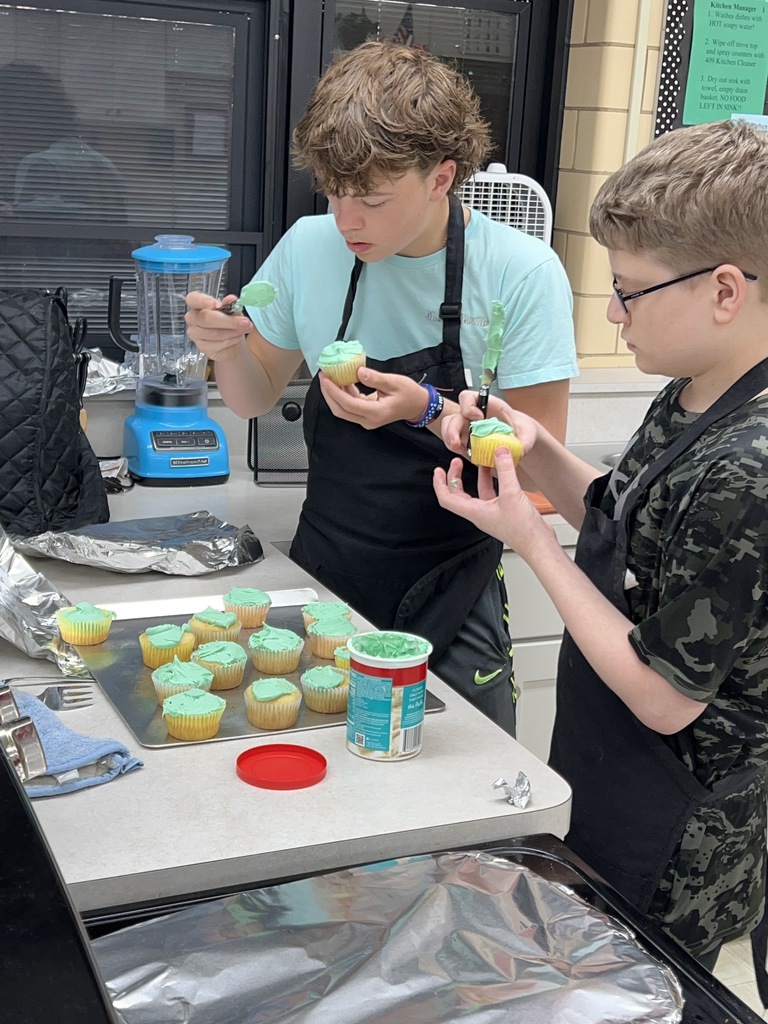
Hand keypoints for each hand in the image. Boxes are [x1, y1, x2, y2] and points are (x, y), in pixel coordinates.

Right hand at [185, 291, 252, 361]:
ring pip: (214, 333)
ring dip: (233, 331)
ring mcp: (195, 333)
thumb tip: (231, 299)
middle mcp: (192, 318)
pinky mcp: (202, 347)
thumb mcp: (232, 310)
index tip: (214, 304)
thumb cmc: (228, 321)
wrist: (231, 340)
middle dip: (229, 321)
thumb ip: (230, 305)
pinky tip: (237, 337)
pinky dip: (231, 340)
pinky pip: (218, 344)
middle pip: (206, 318)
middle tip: (245, 322)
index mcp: (197, 303)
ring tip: (245, 329)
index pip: (193, 299)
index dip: (202, 301)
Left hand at [319, 366, 431, 429]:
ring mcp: (366, 419)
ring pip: (343, 410)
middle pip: (340, 410)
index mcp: (376, 412)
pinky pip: (349, 407)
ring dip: (334, 395)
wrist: (417, 405)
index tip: (325, 379)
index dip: (334, 392)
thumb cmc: (409, 394)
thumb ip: (375, 378)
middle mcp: (368, 420)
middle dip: (328, 394)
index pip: (349, 404)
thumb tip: (358, 372)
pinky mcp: (365, 415)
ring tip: (328, 377)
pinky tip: (340, 381)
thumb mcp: (394, 382)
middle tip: (323, 376)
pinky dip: (342, 395)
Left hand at [433, 446, 549, 556]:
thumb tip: (500, 451)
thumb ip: (505, 471)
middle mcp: (479, 513)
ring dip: (476, 476)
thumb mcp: (512, 494)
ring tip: (479, 460)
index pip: (447, 499)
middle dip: (456, 477)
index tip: (438, 470)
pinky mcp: (503, 511)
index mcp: (474, 512)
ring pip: (477, 492)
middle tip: (457, 462)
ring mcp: (491, 512)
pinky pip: (492, 493)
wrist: (538, 544)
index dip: (439, 484)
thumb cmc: (523, 529)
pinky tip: (498, 471)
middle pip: (459, 495)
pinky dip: (492, 480)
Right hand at [439, 391, 537, 456]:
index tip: (478, 417)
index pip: (468, 397)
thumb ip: (525, 441)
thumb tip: (519, 451)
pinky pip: (452, 441)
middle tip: (456, 442)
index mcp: (487, 406)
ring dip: (449, 438)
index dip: (468, 406)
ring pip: (448, 427)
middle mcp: (473, 415)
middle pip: (454, 415)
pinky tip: (462, 453)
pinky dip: (454, 447)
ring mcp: (467, 427)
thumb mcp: (528, 433)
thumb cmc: (521, 430)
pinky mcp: (465, 440)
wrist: (519, 439)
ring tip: (456, 448)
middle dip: (452, 429)